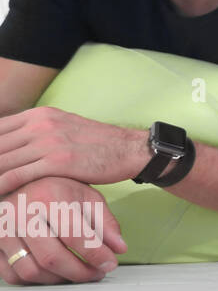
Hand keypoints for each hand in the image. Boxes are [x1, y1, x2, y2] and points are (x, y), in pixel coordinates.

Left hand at [0, 107, 147, 195]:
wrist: (132, 149)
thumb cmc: (98, 145)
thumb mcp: (65, 129)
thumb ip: (37, 134)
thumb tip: (11, 148)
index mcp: (40, 114)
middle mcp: (41, 123)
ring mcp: (49, 141)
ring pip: (0, 161)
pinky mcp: (58, 161)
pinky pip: (16, 176)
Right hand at [0, 177, 126, 285]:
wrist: (21, 183)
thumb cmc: (57, 190)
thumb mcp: (86, 197)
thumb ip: (105, 222)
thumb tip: (119, 248)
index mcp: (48, 197)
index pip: (75, 235)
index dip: (96, 255)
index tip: (111, 263)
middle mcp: (20, 214)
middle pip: (52, 258)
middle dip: (80, 272)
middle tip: (98, 274)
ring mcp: (2, 231)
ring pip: (31, 271)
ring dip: (60, 279)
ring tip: (79, 273)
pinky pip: (12, 274)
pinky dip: (37, 280)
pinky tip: (55, 274)